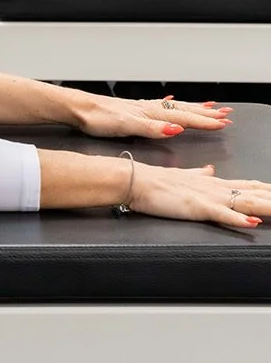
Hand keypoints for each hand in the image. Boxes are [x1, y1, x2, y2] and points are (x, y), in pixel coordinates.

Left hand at [75, 91, 231, 140]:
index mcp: (149, 112)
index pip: (183, 116)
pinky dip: (172, 105)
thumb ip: (152, 128)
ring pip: (174, 106)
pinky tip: (172, 104)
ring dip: (193, 107)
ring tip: (208, 106)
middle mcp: (148, 107)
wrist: (78, 108)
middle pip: (183, 108)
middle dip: (205, 112)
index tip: (222, 122)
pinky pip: (161, 105)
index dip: (203, 120)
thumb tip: (176, 128)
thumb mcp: (127, 126)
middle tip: (225, 113)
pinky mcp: (133, 109)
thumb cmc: (98, 118)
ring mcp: (141, 107)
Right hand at [130, 161, 268, 229]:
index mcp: (211, 182)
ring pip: (243, 202)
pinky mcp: (196, 206)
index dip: (266, 188)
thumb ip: (198, 174)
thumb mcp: (182, 176)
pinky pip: (221, 214)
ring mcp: (207, 196)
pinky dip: (237, 219)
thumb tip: (210, 169)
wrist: (135, 179)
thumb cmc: (155, 181)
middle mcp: (214, 187)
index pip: (246, 185)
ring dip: (264, 205)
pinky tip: (251, 223)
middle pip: (252, 193)